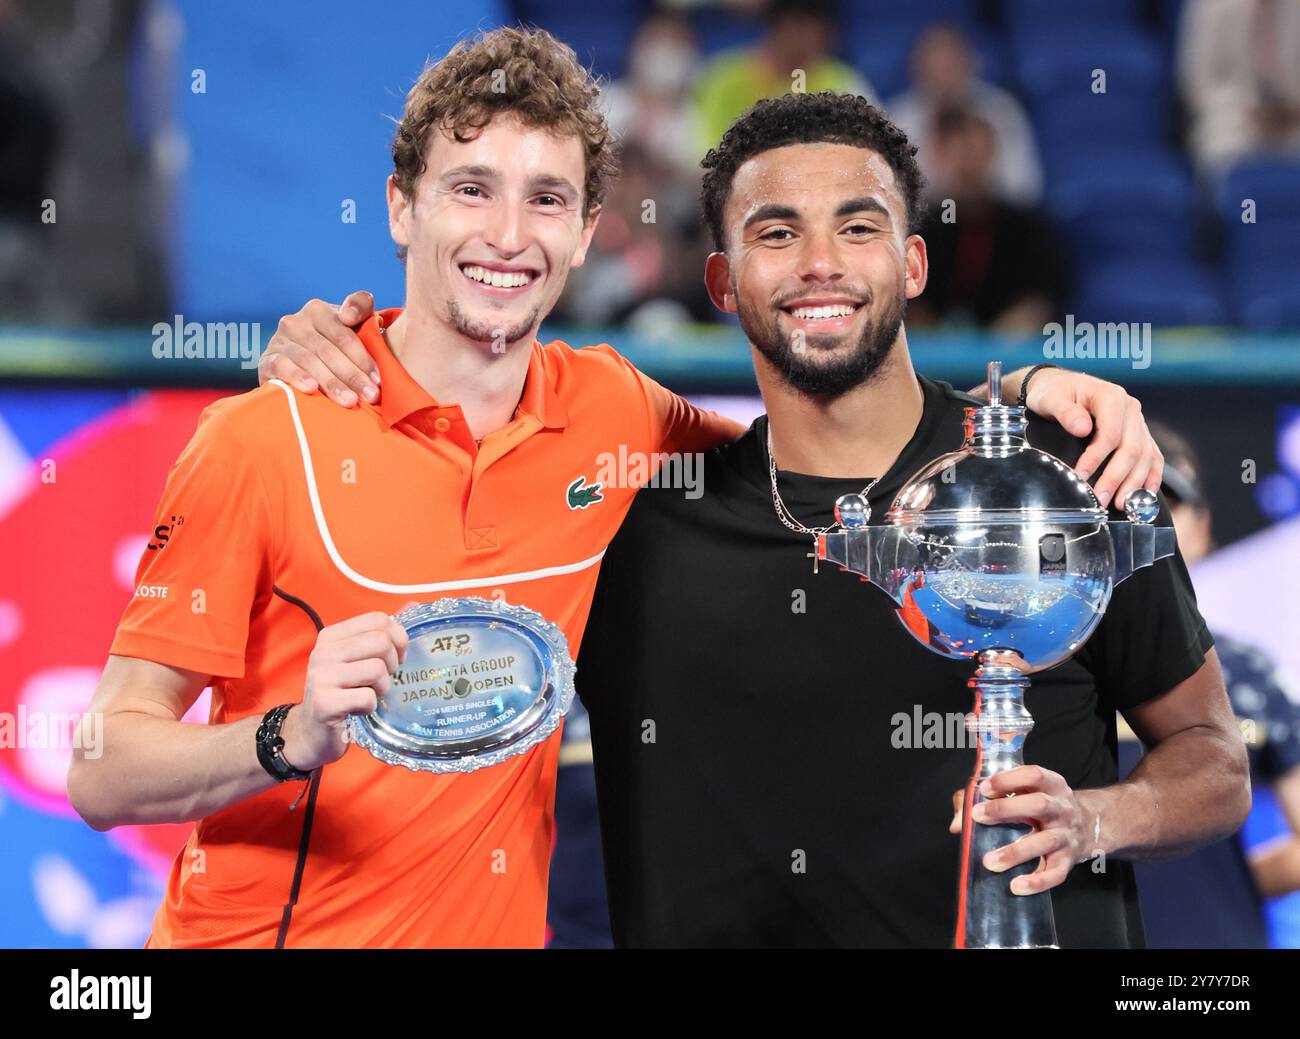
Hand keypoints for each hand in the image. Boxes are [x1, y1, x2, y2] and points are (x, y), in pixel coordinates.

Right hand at [258, 291, 380, 406]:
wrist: (295, 365)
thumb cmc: (333, 347)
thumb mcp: (350, 327)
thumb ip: (360, 310)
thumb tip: (349, 315)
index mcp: (319, 310)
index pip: (344, 335)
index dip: (363, 358)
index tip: (378, 380)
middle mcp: (296, 321)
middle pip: (329, 351)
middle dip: (353, 376)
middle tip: (370, 396)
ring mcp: (279, 340)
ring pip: (310, 361)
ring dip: (332, 383)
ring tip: (350, 401)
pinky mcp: (267, 359)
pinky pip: (282, 366)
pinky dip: (297, 377)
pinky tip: (311, 389)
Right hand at [280, 612, 408, 771]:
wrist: (312, 732)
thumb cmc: (342, 692)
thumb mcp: (358, 659)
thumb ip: (382, 633)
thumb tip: (414, 606)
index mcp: (332, 636)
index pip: (378, 619)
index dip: (397, 638)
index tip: (396, 657)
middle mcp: (323, 652)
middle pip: (381, 642)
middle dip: (393, 663)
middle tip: (383, 679)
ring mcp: (321, 677)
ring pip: (377, 669)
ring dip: (383, 687)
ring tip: (371, 694)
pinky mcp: (325, 703)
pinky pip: (367, 697)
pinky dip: (372, 707)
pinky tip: (360, 710)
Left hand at [948, 765, 1096, 894]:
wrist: (1089, 825)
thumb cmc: (1042, 807)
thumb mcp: (1024, 793)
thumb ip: (986, 801)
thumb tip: (957, 824)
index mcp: (1051, 785)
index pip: (1033, 775)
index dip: (1008, 779)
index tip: (984, 788)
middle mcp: (1061, 808)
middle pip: (1038, 805)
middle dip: (1006, 809)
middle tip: (978, 816)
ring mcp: (1067, 835)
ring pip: (1044, 841)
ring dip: (1016, 852)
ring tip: (989, 861)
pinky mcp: (1068, 860)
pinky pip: (1056, 873)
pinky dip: (1037, 881)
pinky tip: (1016, 886)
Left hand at [1024, 368, 1163, 509]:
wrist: (1059, 385)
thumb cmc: (1054, 391)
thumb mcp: (1051, 398)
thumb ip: (1066, 412)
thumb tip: (1083, 428)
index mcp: (1111, 397)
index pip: (1110, 434)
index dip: (1097, 458)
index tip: (1081, 476)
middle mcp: (1130, 409)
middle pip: (1131, 448)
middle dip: (1116, 477)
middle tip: (1101, 499)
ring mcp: (1137, 422)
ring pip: (1144, 456)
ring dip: (1134, 482)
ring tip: (1119, 504)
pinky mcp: (1138, 433)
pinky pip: (1152, 456)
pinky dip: (1150, 476)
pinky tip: (1145, 494)